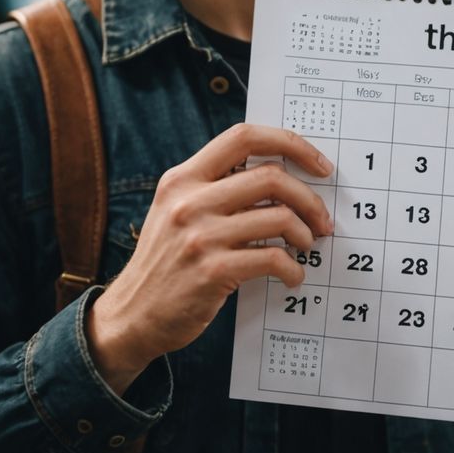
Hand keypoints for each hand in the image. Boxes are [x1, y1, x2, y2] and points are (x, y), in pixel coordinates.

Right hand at [86, 124, 333, 393]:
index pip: (244, 136)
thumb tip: (281, 174)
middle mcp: (189, 200)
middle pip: (272, 176)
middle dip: (309, 198)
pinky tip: (292, 275)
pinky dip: (293, 268)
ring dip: (304, 233)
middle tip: (322, 218)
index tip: (319, 165)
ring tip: (305, 246)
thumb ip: (216, 187)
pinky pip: (272, 258)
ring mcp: (200, 235)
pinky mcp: (213, 271)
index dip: (289, 143)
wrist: (131, 315)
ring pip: (278, 217)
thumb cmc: (166, 261)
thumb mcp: (176, 210)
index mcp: (183, 177)